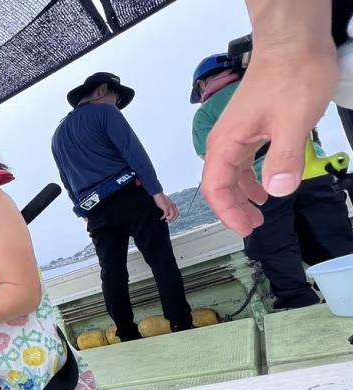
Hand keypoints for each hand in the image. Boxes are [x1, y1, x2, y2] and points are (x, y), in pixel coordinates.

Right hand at [152, 193, 178, 222]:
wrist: (158, 194)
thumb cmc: (161, 198)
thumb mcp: (167, 203)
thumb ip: (168, 207)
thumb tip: (167, 213)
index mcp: (174, 205)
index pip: (177, 212)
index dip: (175, 217)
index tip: (170, 219)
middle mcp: (173, 206)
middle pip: (176, 214)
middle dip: (173, 219)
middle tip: (169, 222)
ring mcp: (170, 206)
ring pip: (172, 215)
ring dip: (169, 219)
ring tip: (165, 221)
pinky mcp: (166, 207)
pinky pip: (166, 214)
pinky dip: (164, 217)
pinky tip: (161, 218)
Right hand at [201, 36, 336, 236]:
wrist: (293, 40)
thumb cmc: (292, 74)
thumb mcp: (294, 121)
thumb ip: (284, 159)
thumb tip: (277, 191)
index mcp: (227, 142)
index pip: (216, 188)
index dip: (228, 212)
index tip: (246, 228)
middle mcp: (226, 140)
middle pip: (219, 184)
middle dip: (233, 208)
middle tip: (254, 226)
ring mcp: (237, 132)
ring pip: (231, 173)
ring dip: (242, 195)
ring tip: (260, 212)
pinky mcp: (250, 126)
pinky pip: (243, 160)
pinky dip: (251, 177)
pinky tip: (266, 185)